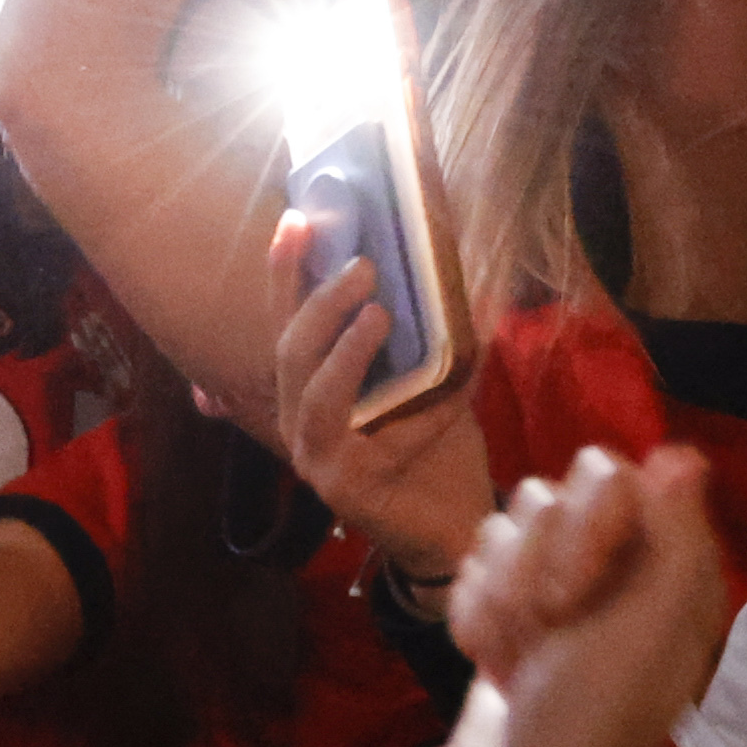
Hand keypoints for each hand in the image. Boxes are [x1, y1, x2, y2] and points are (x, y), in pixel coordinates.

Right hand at [270, 230, 492, 584]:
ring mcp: (316, 458)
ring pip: (312, 393)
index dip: (287, 273)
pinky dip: (415, 412)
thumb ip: (427, 338)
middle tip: (365, 265)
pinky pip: (370, 439)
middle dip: (321, 302)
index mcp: (312, 391)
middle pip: (291, 351)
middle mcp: (300, 422)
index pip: (289, 322)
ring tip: (379, 313)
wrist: (459, 527)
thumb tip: (451, 271)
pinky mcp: (342, 489)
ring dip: (343, 349)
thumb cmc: (440, 451)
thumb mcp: (433, 382)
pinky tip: (452, 395)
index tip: (295, 219)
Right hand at [429, 447, 734, 746]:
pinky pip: (468, 569)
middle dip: (533, 563)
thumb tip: (682, 453)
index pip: (610, 474)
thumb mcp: (651, 628)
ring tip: (518, 656)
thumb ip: (674, 536)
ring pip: (502, 530)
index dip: (585, 522)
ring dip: (500, 597)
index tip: (582, 590)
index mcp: (664, 567)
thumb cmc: (591, 723)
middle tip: (551, 629)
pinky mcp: (501, 613)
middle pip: (548, 494)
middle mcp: (613, 568)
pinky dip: (473, 618)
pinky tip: (490, 663)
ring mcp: (551, 590)